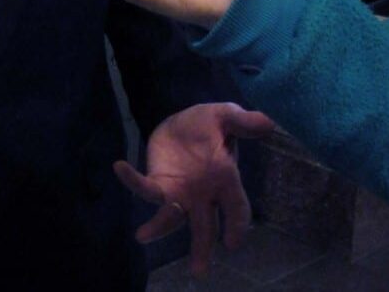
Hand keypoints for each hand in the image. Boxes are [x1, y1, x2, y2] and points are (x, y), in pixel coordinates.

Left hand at [113, 103, 274, 276]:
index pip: (236, 209)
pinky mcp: (159, 182)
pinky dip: (131, 180)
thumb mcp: (224, 115)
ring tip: (143, 236)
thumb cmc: (210, 123)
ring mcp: (180, 192)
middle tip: (198, 273)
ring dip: (160, 228)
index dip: (237, 226)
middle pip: (205, 227)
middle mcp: (204, 194)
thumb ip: (242, 121)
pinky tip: (119, 167)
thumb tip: (268, 122)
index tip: (233, 243)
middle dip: (202, 248)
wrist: (183, 121)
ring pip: (172, 217)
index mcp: (226, 180)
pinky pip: (145, 188)